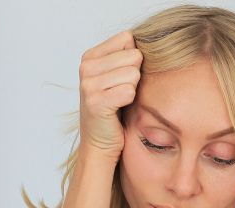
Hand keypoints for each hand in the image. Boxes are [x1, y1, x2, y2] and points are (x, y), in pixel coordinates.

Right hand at [78, 30, 142, 158]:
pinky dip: (130, 102)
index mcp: (90, 56)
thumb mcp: (117, 77)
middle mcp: (86, 67)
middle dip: (135, 76)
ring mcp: (88, 84)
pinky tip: (119, 109)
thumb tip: (149, 42)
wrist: (100, 143)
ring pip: (133, 74)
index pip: (127, 38)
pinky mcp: (95, 102)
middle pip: (134, 55)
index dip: (134, 59)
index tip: (124, 77)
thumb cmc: (114, 109)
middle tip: (122, 93)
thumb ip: (127, 56)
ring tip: (120, 101)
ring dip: (133, 90)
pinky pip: (129, 91)